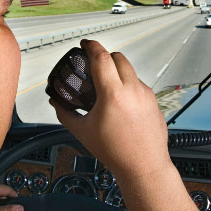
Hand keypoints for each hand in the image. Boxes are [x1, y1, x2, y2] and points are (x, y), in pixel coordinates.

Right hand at [51, 39, 170, 181]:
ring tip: (106, 85)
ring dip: (117, 70)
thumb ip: (65, 113)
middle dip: (104, 55)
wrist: (143, 166)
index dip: (91, 46)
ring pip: (130, 70)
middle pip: (118, 57)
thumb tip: (56, 103)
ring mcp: (146, 94)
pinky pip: (139, 84)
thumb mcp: (83, 131)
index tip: (85, 44)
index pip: (102, 57)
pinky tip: (120, 100)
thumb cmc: (116, 152)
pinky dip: (127, 85)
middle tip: (93, 62)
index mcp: (114, 94)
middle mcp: (133, 90)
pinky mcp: (153, 100)